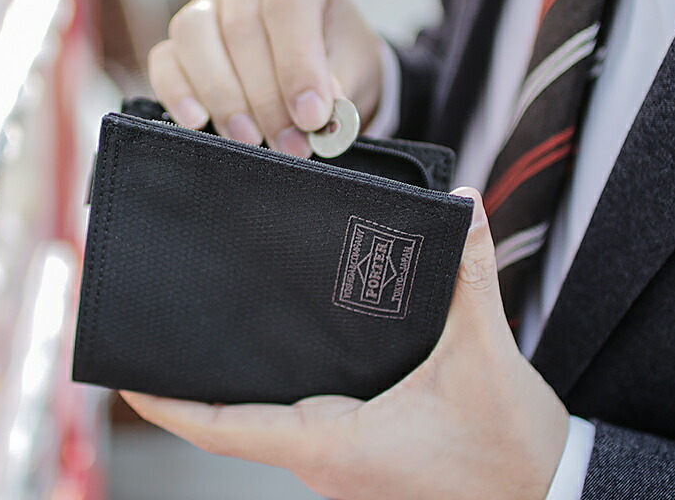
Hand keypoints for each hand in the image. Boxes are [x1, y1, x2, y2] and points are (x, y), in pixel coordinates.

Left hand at [122, 188, 569, 499]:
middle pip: (231, 427)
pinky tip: (272, 362)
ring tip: (200, 342)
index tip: (127, 379)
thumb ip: (469, 275)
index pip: (226, 430)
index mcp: (332, 443)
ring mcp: (337, 466)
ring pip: (261, 429)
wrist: (547, 497)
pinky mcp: (357, 460)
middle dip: (184, 390)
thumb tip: (462, 205)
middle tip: (153, 340)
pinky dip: (264, 401)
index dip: (170, 406)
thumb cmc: (509, 449)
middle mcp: (322, 461)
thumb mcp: (485, 357)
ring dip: (224, 395)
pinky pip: (292, 429)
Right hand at [148, 0, 384, 156]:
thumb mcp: (352, 68)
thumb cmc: (336, 56)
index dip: (298, 65)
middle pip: (241, 26)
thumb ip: (338, 88)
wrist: (318, 61)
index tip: (312, 116)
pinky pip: (164, 60)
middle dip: (266, 96)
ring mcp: (205, 0)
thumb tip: (321, 118)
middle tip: (289, 143)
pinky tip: (199, 122)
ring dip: (224, 96)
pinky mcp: (177, 39)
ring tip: (251, 139)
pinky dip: (178, 93)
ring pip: (195, 36)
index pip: (289, 3)